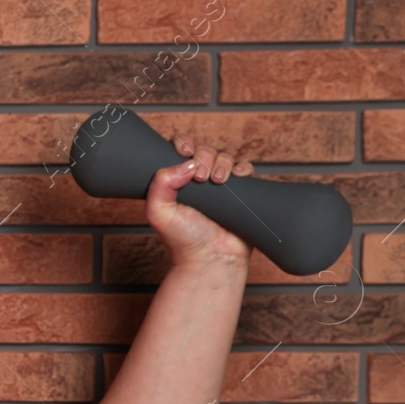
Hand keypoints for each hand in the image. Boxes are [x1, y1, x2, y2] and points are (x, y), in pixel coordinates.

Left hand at [147, 132, 255, 268]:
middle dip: (204, 156)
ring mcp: (220, 186)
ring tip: (217, 182)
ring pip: (225, 157)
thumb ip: (160, 184)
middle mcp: (197, 181)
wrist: (210, 259)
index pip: (180, 149)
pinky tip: (235, 179)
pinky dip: (242, 169)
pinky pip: (246, 169)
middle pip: (204, 150)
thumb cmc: (182, 241)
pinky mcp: (241, 193)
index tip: (184, 152)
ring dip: (222, 163)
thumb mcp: (159, 212)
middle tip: (200, 177)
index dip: (184, 144)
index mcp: (176, 181)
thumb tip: (186, 162)